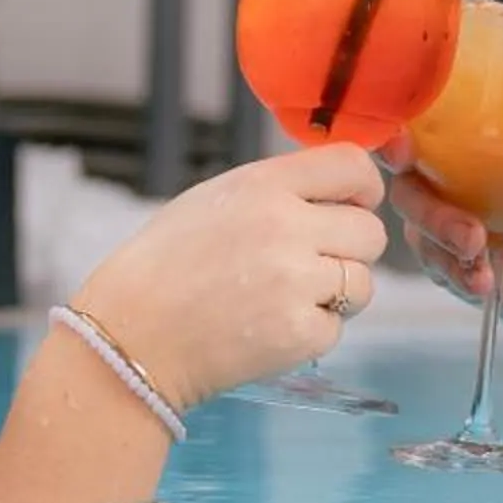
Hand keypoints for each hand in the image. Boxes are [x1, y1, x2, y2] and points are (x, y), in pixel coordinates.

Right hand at [75, 144, 387, 408]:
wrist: (130, 337)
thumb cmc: (166, 266)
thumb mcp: (215, 199)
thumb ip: (279, 190)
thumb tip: (342, 191)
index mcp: (264, 185)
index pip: (354, 165)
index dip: (363, 189)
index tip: (354, 206)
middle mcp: (287, 227)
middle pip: (372, 231)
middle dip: (350, 250)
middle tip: (310, 265)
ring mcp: (297, 282)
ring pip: (363, 283)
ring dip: (337, 295)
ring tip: (285, 299)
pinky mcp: (300, 334)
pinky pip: (338, 327)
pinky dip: (312, 332)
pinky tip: (269, 328)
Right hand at [383, 108, 502, 339]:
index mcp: (491, 138)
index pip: (433, 115)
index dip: (406, 122)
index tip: (404, 140)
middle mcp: (459, 171)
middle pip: (406, 173)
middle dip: (426, 204)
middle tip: (467, 232)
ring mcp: (448, 215)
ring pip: (414, 219)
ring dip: (442, 240)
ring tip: (480, 257)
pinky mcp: (446, 257)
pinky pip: (430, 260)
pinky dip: (454, 274)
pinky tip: (485, 284)